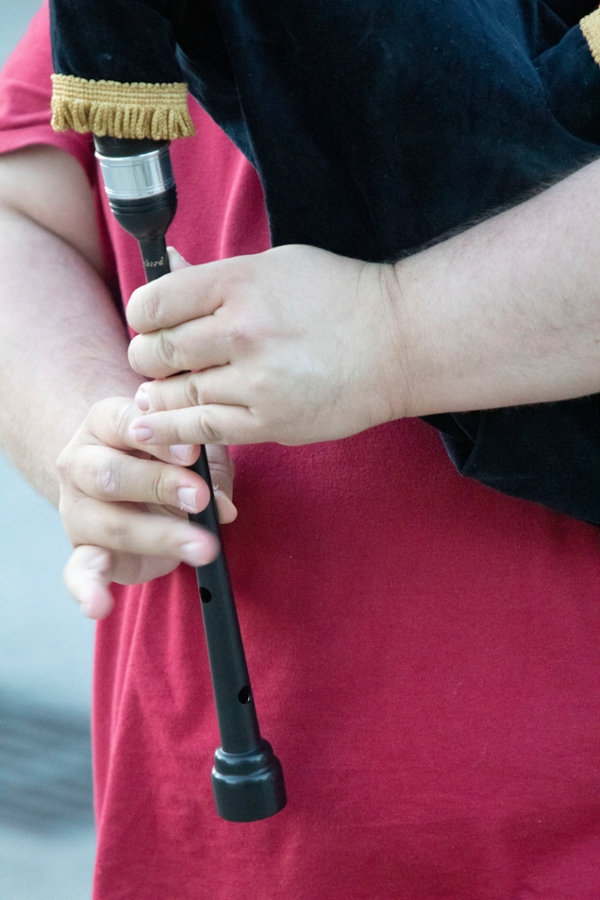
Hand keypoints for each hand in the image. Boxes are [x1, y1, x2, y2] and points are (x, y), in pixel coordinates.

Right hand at [58, 396, 236, 618]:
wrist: (129, 481)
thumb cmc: (167, 457)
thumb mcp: (194, 450)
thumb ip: (209, 468)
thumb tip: (224, 507)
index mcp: (105, 423)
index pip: (124, 423)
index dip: (160, 440)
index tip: (192, 452)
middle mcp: (81, 462)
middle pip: (111, 474)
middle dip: (159, 485)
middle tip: (199, 499)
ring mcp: (78, 508)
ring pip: (109, 523)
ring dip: (159, 536)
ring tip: (201, 548)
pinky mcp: (83, 549)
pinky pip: (78, 571)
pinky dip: (87, 590)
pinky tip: (98, 606)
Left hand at [126, 245, 408, 447]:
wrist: (400, 344)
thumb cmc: (340, 298)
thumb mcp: (276, 266)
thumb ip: (217, 276)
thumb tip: (168, 265)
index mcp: (239, 283)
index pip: (154, 303)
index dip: (142, 316)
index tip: (149, 324)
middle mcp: (242, 330)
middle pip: (157, 351)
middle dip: (148, 357)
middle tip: (155, 361)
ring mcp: (255, 380)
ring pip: (176, 393)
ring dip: (159, 394)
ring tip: (155, 393)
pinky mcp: (269, 421)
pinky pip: (203, 429)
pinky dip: (172, 430)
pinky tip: (150, 430)